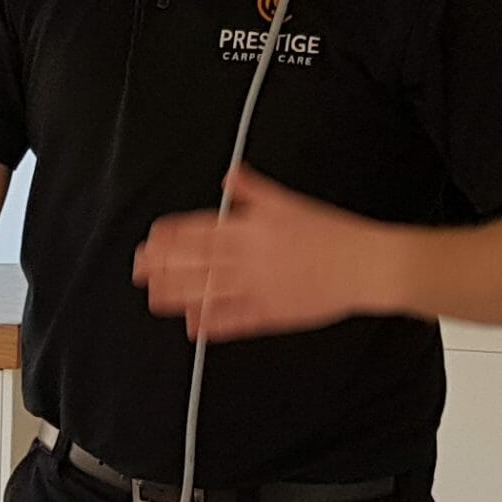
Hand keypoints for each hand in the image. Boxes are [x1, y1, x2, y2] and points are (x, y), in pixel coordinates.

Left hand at [134, 162, 407, 340]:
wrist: (363, 264)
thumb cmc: (330, 232)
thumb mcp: (288, 202)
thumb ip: (253, 190)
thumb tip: (231, 174)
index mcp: (251, 229)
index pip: (201, 230)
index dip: (172, 236)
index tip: (151, 239)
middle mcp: (249, 259)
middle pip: (196, 261)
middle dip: (164, 265)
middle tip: (138, 268)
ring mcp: (257, 288)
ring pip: (207, 291)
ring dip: (177, 294)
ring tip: (153, 296)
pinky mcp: (270, 314)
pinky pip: (235, 321)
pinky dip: (212, 324)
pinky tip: (192, 327)